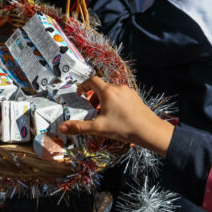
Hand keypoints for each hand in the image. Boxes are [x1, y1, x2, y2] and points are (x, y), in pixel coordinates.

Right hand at [58, 76, 173, 156]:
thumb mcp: (99, 128)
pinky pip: (121, 96)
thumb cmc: (123, 128)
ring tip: (103, 114)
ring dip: (104, 99)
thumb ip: (79, 127)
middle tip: (91, 109)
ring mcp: (128, 92)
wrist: (150, 131)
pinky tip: (117, 115)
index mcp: (107, 92)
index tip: (79, 94)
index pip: (92, 81)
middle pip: (101, 87)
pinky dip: (114, 102)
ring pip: (111, 92)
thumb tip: (62, 128)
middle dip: (93, 96)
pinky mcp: (135, 98)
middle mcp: (118, 88)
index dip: (83, 86)